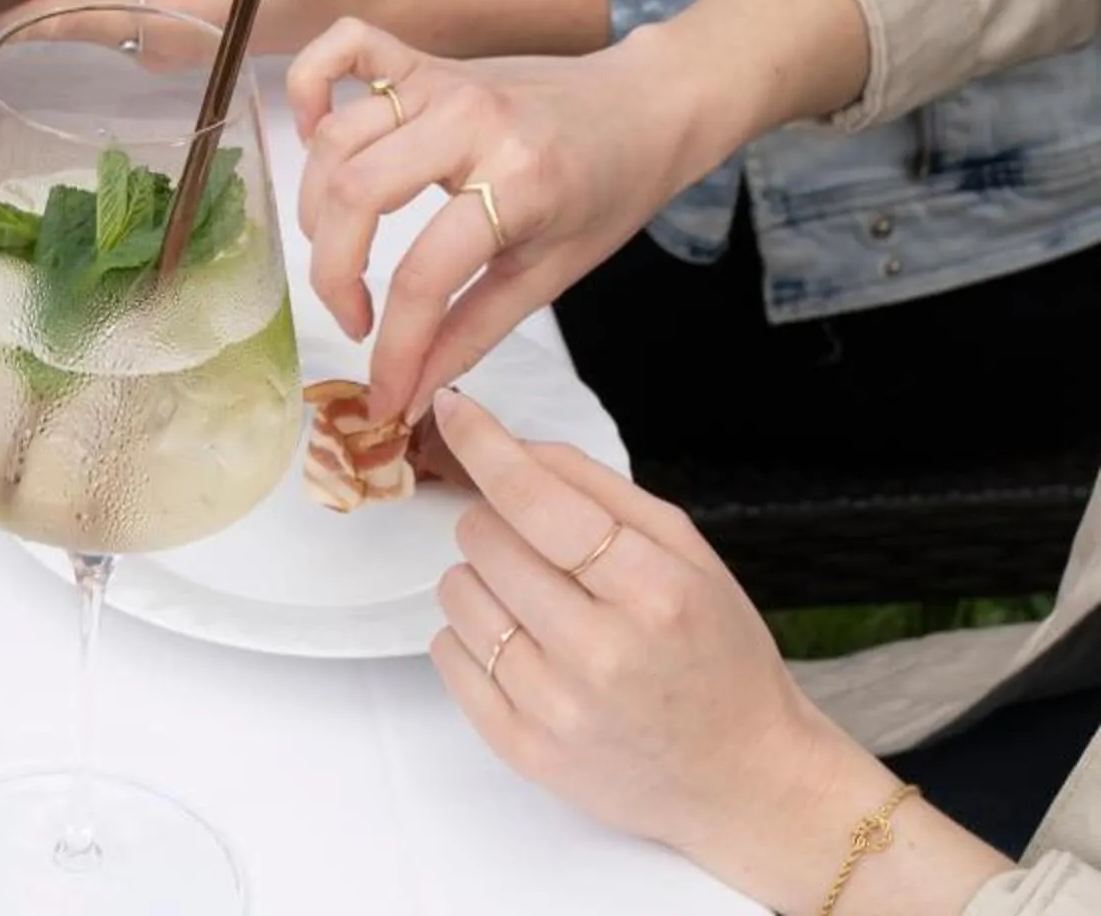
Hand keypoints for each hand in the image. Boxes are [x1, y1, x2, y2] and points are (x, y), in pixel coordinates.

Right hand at [287, 20, 711, 416]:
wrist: (647, 105)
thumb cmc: (610, 190)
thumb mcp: (553, 273)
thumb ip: (474, 331)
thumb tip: (413, 389)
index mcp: (520, 180)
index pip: (424, 274)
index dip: (394, 346)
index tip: (383, 392)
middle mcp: (470, 121)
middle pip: (356, 196)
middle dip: (333, 274)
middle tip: (354, 318)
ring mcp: (442, 82)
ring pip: (336, 140)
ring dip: (315, 207)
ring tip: (340, 252)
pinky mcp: (425, 60)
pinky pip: (345, 46)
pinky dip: (310, 84)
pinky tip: (311, 135)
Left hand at [423, 392, 992, 909]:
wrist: (745, 781)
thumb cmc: (719, 656)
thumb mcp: (689, 555)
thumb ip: (600, 489)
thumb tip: (516, 446)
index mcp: (654, 593)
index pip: (536, 500)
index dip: (485, 447)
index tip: (454, 412)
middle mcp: (601, 653)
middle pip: (482, 537)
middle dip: (500, 525)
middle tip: (546, 553)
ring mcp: (556, 708)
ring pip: (455, 592)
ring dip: (483, 582)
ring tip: (541, 607)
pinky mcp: (521, 749)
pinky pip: (447, 654)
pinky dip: (472, 638)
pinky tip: (525, 649)